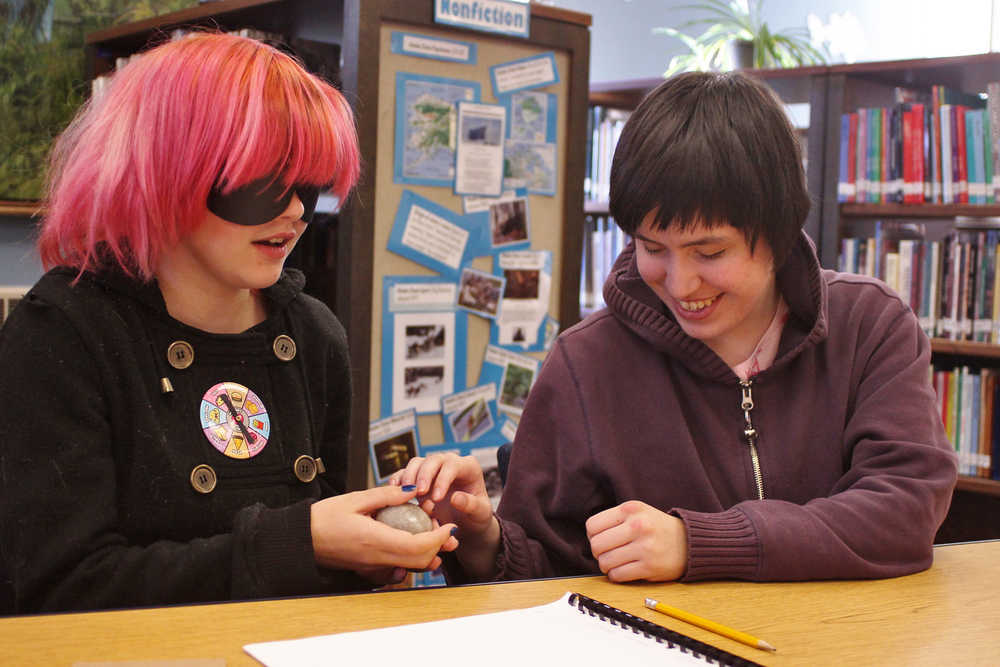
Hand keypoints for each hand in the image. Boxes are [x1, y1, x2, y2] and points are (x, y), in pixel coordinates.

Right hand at [310, 485, 457, 574]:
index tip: (449, 525)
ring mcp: (373, 568)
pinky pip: (396, 571)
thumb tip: (413, 490)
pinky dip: (411, 562)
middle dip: (439, 547)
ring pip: (410, 568)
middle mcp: (377, 558)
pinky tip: (411, 547)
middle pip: (419, 561)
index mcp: (375, 539)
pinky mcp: (368, 570)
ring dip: (427, 555)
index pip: (418, 546)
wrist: (302, 539)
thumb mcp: (356, 498)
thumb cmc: (323, 518)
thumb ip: (387, 495)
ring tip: (433, 535)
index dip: (439, 537)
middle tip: (447, 530)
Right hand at [391, 453, 493, 540]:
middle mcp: (449, 463)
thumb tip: (456, 498)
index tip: (436, 498)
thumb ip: (471, 505)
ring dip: (410, 478)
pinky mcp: (419, 477)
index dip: (442, 479)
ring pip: (416, 463)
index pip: (452, 465)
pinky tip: (395, 493)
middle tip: (419, 494)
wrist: (465, 523)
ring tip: (408, 496)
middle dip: (424, 476)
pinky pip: (405, 473)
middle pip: (432, 460)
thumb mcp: (480, 514)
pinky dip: (398, 481)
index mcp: (468, 467)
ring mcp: (433, 469)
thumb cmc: (475, 516)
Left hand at [585, 500, 687, 581]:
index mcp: (631, 509)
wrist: (690, 542)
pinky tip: (624, 570)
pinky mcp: (649, 567)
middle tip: (608, 553)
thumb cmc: (658, 527)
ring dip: (606, 566)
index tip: (602, 539)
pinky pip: (618, 575)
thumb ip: (615, 520)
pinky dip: (616, 575)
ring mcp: (644, 547)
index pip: (592, 525)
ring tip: (616, 562)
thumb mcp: (638, 512)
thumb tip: (591, 538)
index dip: (593, 535)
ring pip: (605, 562)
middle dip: (598, 553)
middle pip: (596, 545)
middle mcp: (637, 526)